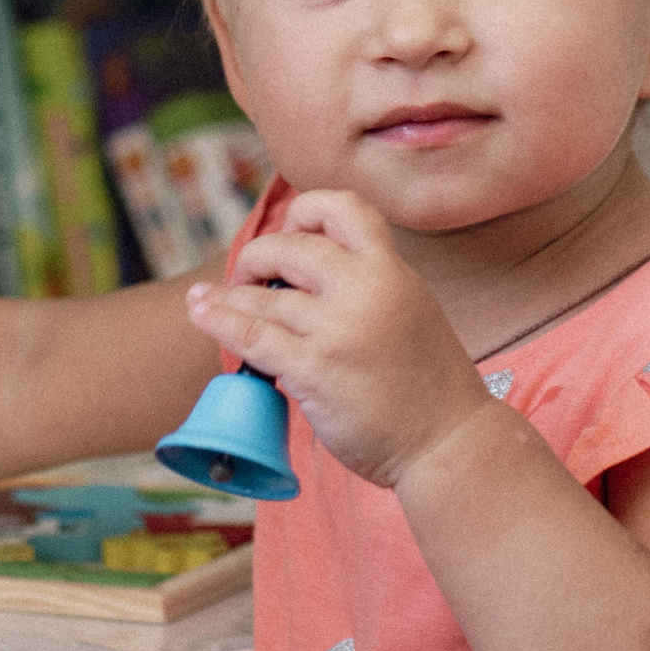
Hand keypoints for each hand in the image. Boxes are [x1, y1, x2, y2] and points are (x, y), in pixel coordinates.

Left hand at [184, 189, 493, 489]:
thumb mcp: (409, 309)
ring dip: (227, 297)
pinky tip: (200, 314)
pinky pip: (250, 335)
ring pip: (262, 297)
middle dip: (257, 259)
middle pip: (289, 248)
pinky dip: (217, 320)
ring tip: (205, 301)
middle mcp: (365, 288)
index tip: (290, 233)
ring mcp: (337, 328)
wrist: (449, 443)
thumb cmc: (428, 386)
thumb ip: (367, 284)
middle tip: (247, 281)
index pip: (342, 207)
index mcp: (392, 269)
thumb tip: (302, 274)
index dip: (304, 211)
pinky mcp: (314, 369)